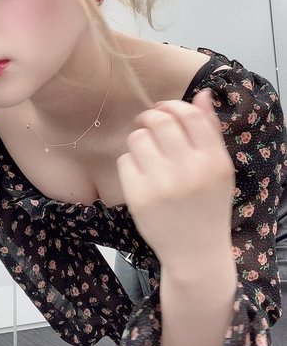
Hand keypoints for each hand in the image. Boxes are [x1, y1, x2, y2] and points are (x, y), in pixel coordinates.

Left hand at [116, 89, 235, 268]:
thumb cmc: (208, 205)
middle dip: (149, 117)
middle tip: (147, 123)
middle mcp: (189, 171)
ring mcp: (162, 185)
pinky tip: (140, 174)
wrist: (195, 252)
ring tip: (146, 153)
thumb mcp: (219, 169)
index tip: (163, 108)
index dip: (172, 105)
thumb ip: (210, 130)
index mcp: (214, 161)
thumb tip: (201, 93)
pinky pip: (125, 160)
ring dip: (139, 139)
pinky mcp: (139, 197)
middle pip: (159, 121)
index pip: (190, 115)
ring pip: (138, 138)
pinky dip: (130, 163)